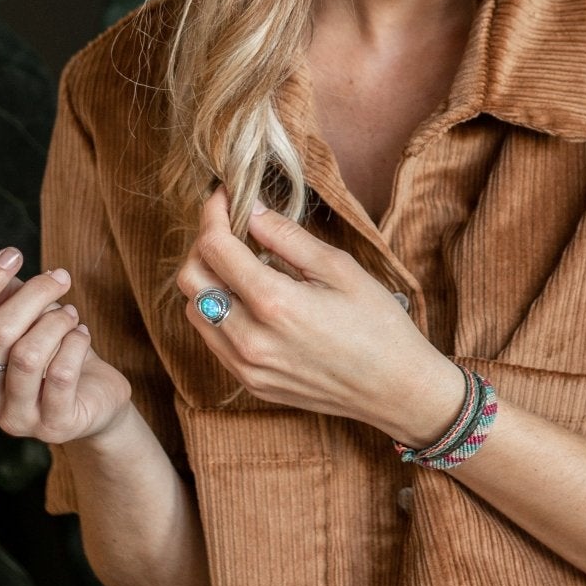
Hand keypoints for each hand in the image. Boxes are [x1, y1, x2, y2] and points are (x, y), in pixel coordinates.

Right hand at [0, 247, 132, 446]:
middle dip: (34, 294)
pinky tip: (82, 335)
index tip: (13, 254)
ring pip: (28, 355)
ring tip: (70, 314)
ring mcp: (13, 418)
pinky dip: (76, 343)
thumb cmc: (50, 349)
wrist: (93, 395)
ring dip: (57, 321)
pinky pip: (61, 374)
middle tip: (61, 278)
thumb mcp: (23, 316)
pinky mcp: (52, 426)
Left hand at [174, 190, 463, 440]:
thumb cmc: (378, 324)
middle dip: (203, 245)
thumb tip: (250, 210)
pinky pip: (213, 340)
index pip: (215, 248)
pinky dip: (218, 312)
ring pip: (195, 311)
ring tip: (240, 265)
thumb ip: (287, 237)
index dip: (213, 214)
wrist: (395, 389)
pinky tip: (249, 301)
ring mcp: (246, 367)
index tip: (224, 196)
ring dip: (207, 281)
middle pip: (190, 280)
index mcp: (275, 304)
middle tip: (229, 229)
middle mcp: (251, 339)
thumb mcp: (339, 268)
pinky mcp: (250, 384)